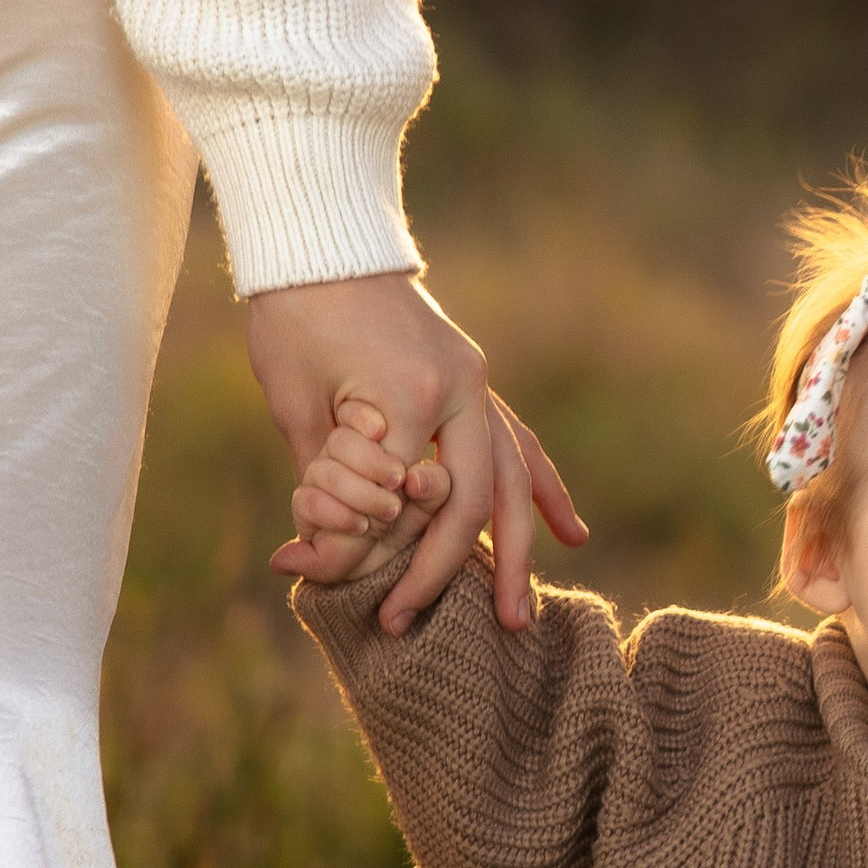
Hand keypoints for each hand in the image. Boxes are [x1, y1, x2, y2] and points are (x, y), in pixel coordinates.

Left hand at [249, 271, 584, 633]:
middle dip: (454, 571)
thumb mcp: (294, 401)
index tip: (346, 591)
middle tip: (426, 626)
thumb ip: (319, 478)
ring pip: (510, 480)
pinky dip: (544, 489)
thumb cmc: (294, 316)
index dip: (379, 552)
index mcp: (411, 393)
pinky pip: (519, 442)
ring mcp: (475, 381)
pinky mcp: (473, 379)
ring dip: (517, 550)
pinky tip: (573, 534)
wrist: (319, 241)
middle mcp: (460, 388)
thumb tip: (311, 558)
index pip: (407, 499)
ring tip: (517, 616)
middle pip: (474, 501)